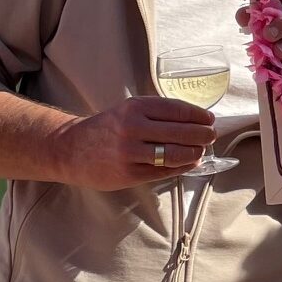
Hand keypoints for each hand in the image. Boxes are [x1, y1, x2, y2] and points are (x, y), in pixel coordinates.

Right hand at [53, 96, 215, 189]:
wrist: (70, 149)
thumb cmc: (106, 128)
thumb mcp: (128, 110)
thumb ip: (157, 113)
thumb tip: (196, 120)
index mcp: (135, 108)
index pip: (178, 110)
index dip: (199, 116)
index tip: (209, 119)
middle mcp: (133, 128)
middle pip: (182, 132)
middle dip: (203, 135)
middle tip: (211, 136)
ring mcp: (131, 153)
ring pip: (176, 154)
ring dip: (195, 153)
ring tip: (201, 150)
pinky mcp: (129, 174)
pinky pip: (164, 171)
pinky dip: (182, 167)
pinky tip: (190, 163)